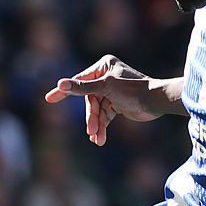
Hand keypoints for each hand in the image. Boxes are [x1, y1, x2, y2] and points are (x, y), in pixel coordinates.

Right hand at [47, 56, 168, 146]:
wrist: (156, 102)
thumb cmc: (132, 90)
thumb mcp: (105, 88)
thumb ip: (82, 87)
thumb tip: (61, 84)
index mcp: (103, 66)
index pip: (79, 80)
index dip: (64, 91)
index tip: (49, 99)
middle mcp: (106, 76)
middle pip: (89, 99)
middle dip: (91, 116)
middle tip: (90, 131)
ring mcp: (111, 91)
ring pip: (97, 110)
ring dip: (96, 124)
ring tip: (97, 139)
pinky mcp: (117, 103)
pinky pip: (104, 115)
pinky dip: (102, 126)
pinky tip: (99, 138)